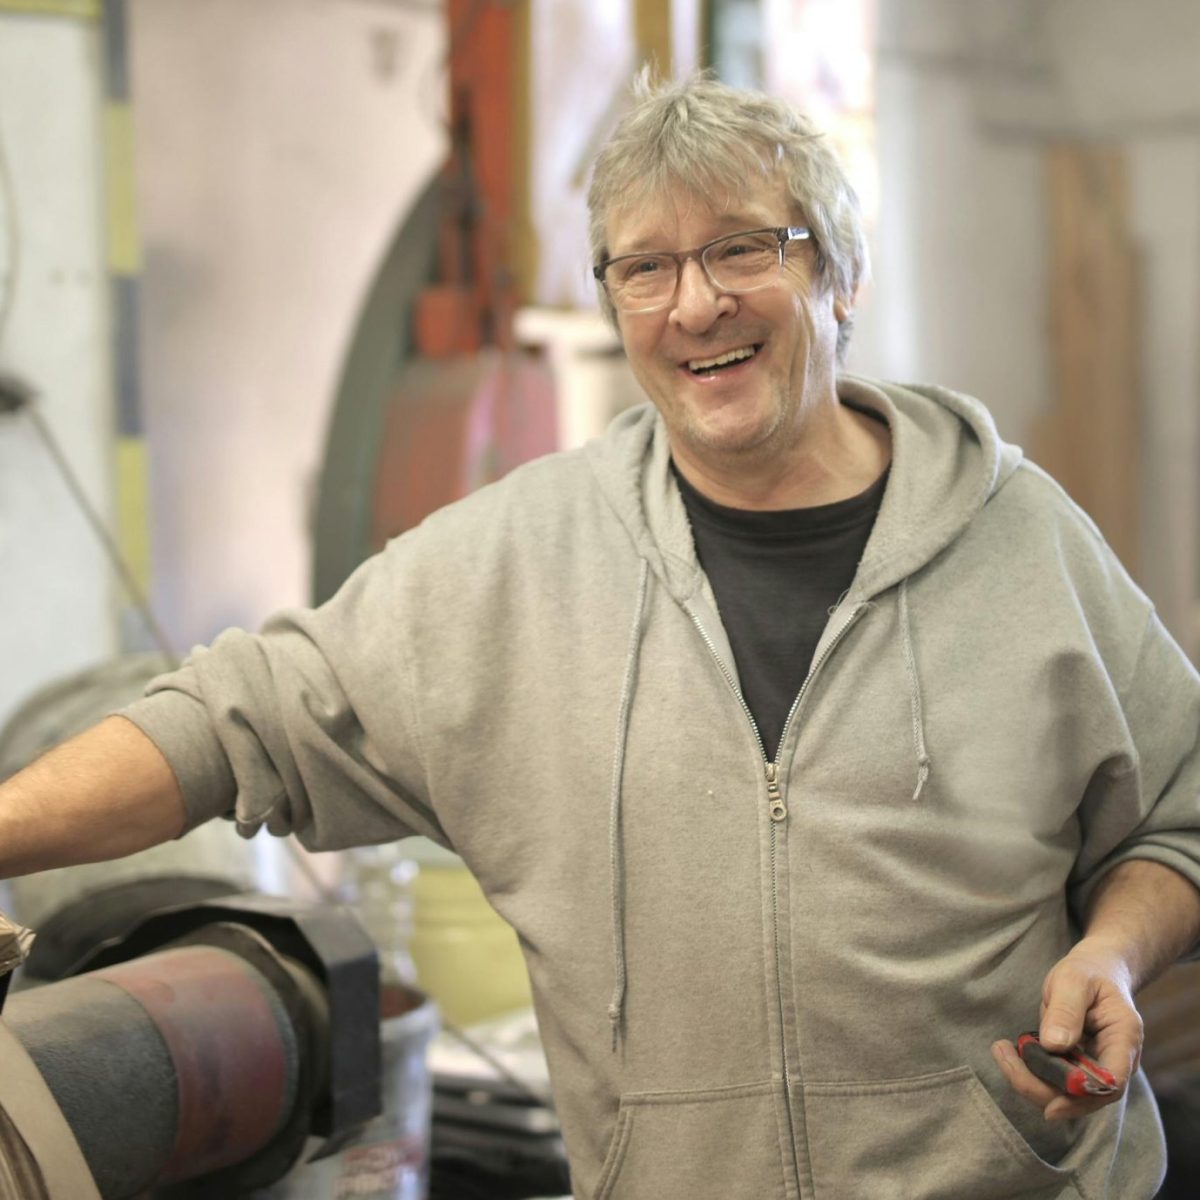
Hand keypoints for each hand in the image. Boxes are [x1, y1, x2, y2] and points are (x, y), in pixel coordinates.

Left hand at [990, 937, 1142, 1121]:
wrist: (1096, 971)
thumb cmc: (1088, 973)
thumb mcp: (1074, 980)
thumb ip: (1066, 1010)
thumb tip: (1054, 1046)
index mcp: (1124, 1040)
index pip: (1111, 1083)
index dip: (1083, 1098)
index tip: (1050, 1106)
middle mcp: (1114, 1061)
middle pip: (1084, 1095)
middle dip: (1041, 1087)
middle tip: (1003, 1057)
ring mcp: (1095, 1066)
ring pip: (1065, 1093)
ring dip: (1030, 1080)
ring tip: (1000, 1050)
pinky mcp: (1076, 1065)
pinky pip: (1055, 1080)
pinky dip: (1030, 1072)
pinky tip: (1009, 1052)